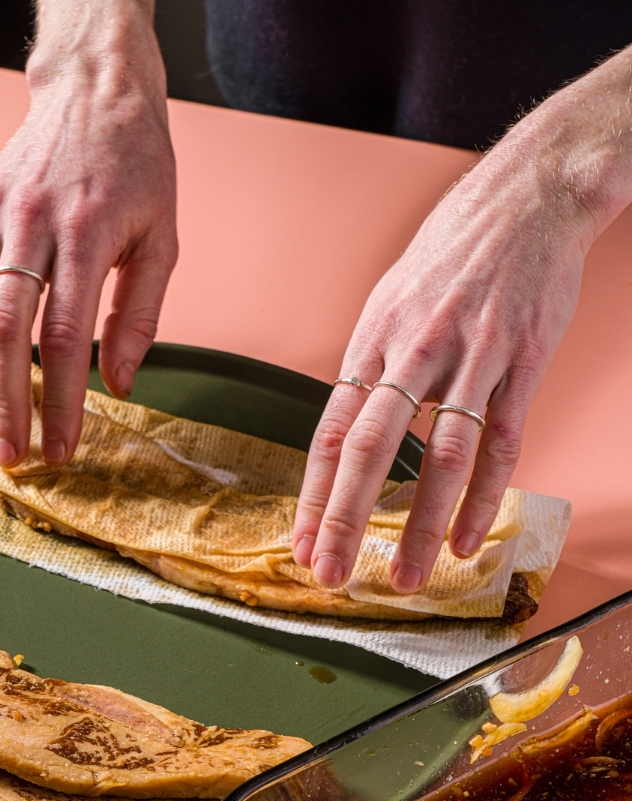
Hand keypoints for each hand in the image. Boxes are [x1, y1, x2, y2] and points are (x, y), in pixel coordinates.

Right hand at [0, 1, 176, 469]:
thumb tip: (118, 385)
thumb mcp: (163, 238)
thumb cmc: (136, 170)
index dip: (60, 400)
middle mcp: (32, 221)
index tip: (60, 449)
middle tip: (10, 458)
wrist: (93, 90)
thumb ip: (142, 315)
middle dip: (4, 403)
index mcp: (89, 231)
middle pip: (5, 330)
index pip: (66, 336)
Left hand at [292, 47, 631, 593]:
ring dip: (421, 526)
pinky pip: (501, 442)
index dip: (314, 496)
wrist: (530, 193)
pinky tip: (467, 540)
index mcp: (373, 339)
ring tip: (408, 578)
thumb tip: (349, 430)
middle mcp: (414, 350)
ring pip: (440, 456)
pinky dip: (483, 497)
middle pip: (369, 449)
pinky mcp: (523, 361)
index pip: (330, 433)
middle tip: (330, 575)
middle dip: (345, 520)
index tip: (300, 545)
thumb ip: (373, 366)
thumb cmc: (455, 251)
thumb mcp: (393, 298)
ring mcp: (471, 356)